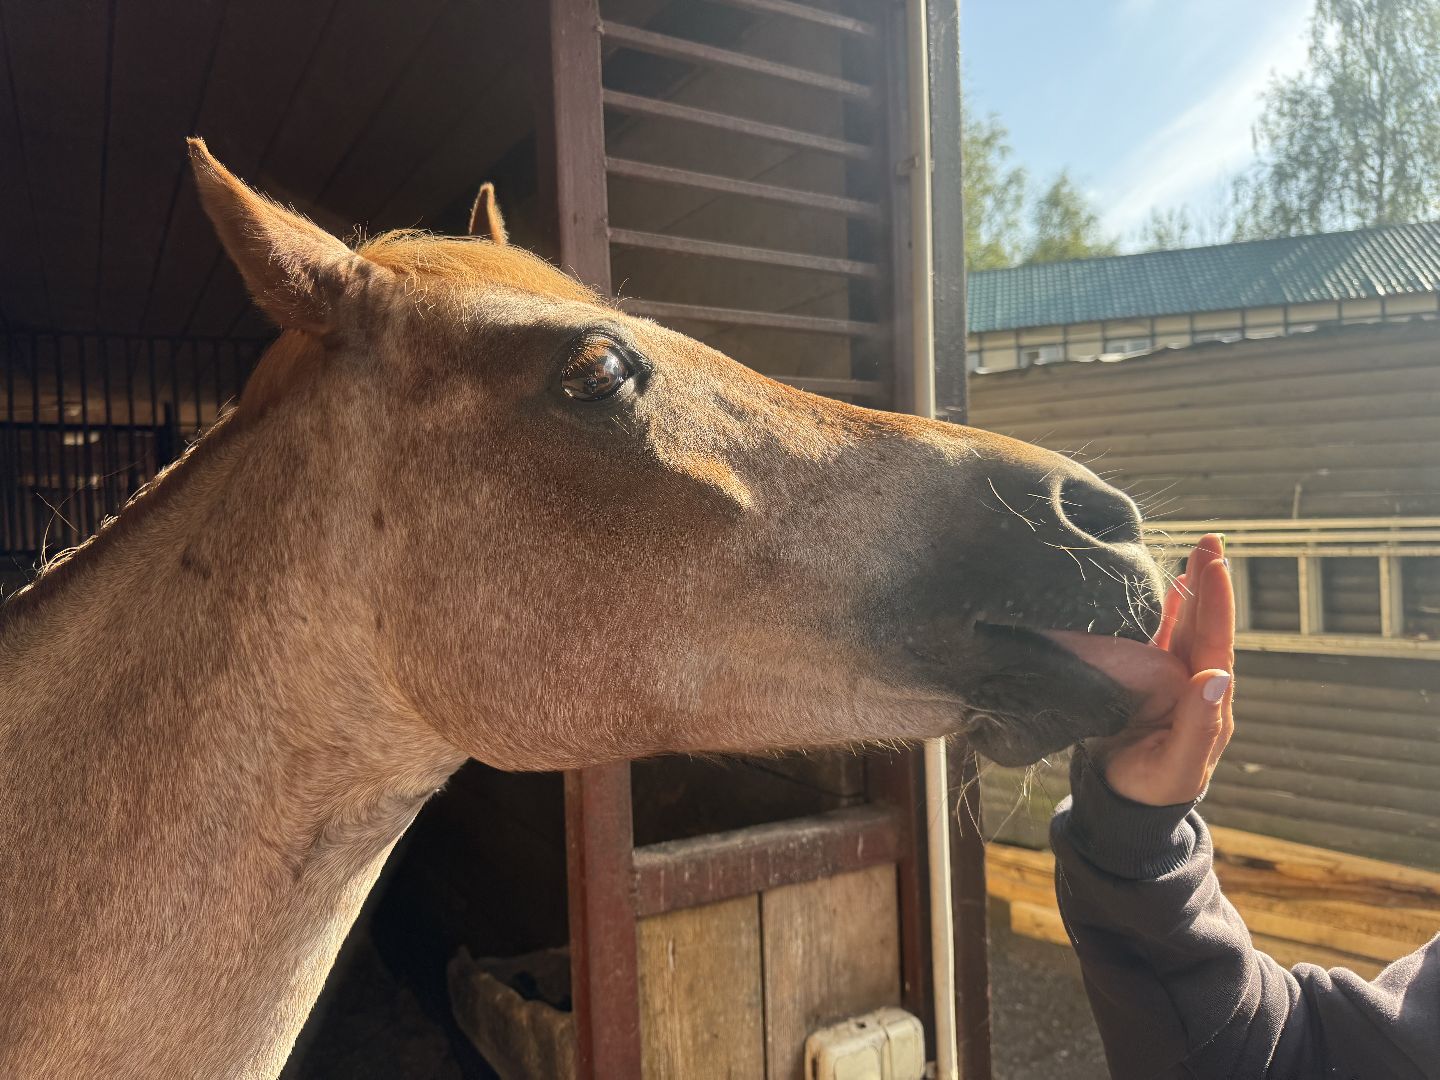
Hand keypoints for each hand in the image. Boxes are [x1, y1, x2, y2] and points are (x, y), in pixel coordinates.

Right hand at [1096, 534, 1235, 805]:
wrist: (1122, 801)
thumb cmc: (1153, 788)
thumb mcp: (1179, 765)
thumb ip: (1199, 725)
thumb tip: (1216, 676)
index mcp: (1207, 700)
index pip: (1215, 642)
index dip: (1215, 601)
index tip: (1214, 563)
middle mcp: (1193, 683)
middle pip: (1204, 624)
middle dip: (1208, 582)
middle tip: (1210, 541)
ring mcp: (1171, 681)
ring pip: (1184, 626)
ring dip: (1188, 589)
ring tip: (1194, 552)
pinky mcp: (1146, 682)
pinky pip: (1158, 638)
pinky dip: (1162, 610)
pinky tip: (1162, 588)